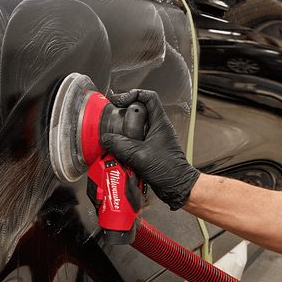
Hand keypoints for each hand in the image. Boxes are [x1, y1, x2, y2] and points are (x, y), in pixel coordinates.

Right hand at [100, 89, 199, 209]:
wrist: (176, 187)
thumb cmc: (169, 170)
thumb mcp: (140, 155)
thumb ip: (120, 146)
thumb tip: (106, 139)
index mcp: (160, 123)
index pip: (149, 97)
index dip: (133, 94)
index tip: (120, 102)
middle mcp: (157, 128)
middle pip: (138, 112)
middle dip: (124, 116)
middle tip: (113, 121)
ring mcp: (153, 139)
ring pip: (134, 128)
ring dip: (122, 133)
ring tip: (113, 138)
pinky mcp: (148, 150)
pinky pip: (133, 142)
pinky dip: (124, 145)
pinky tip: (118, 152)